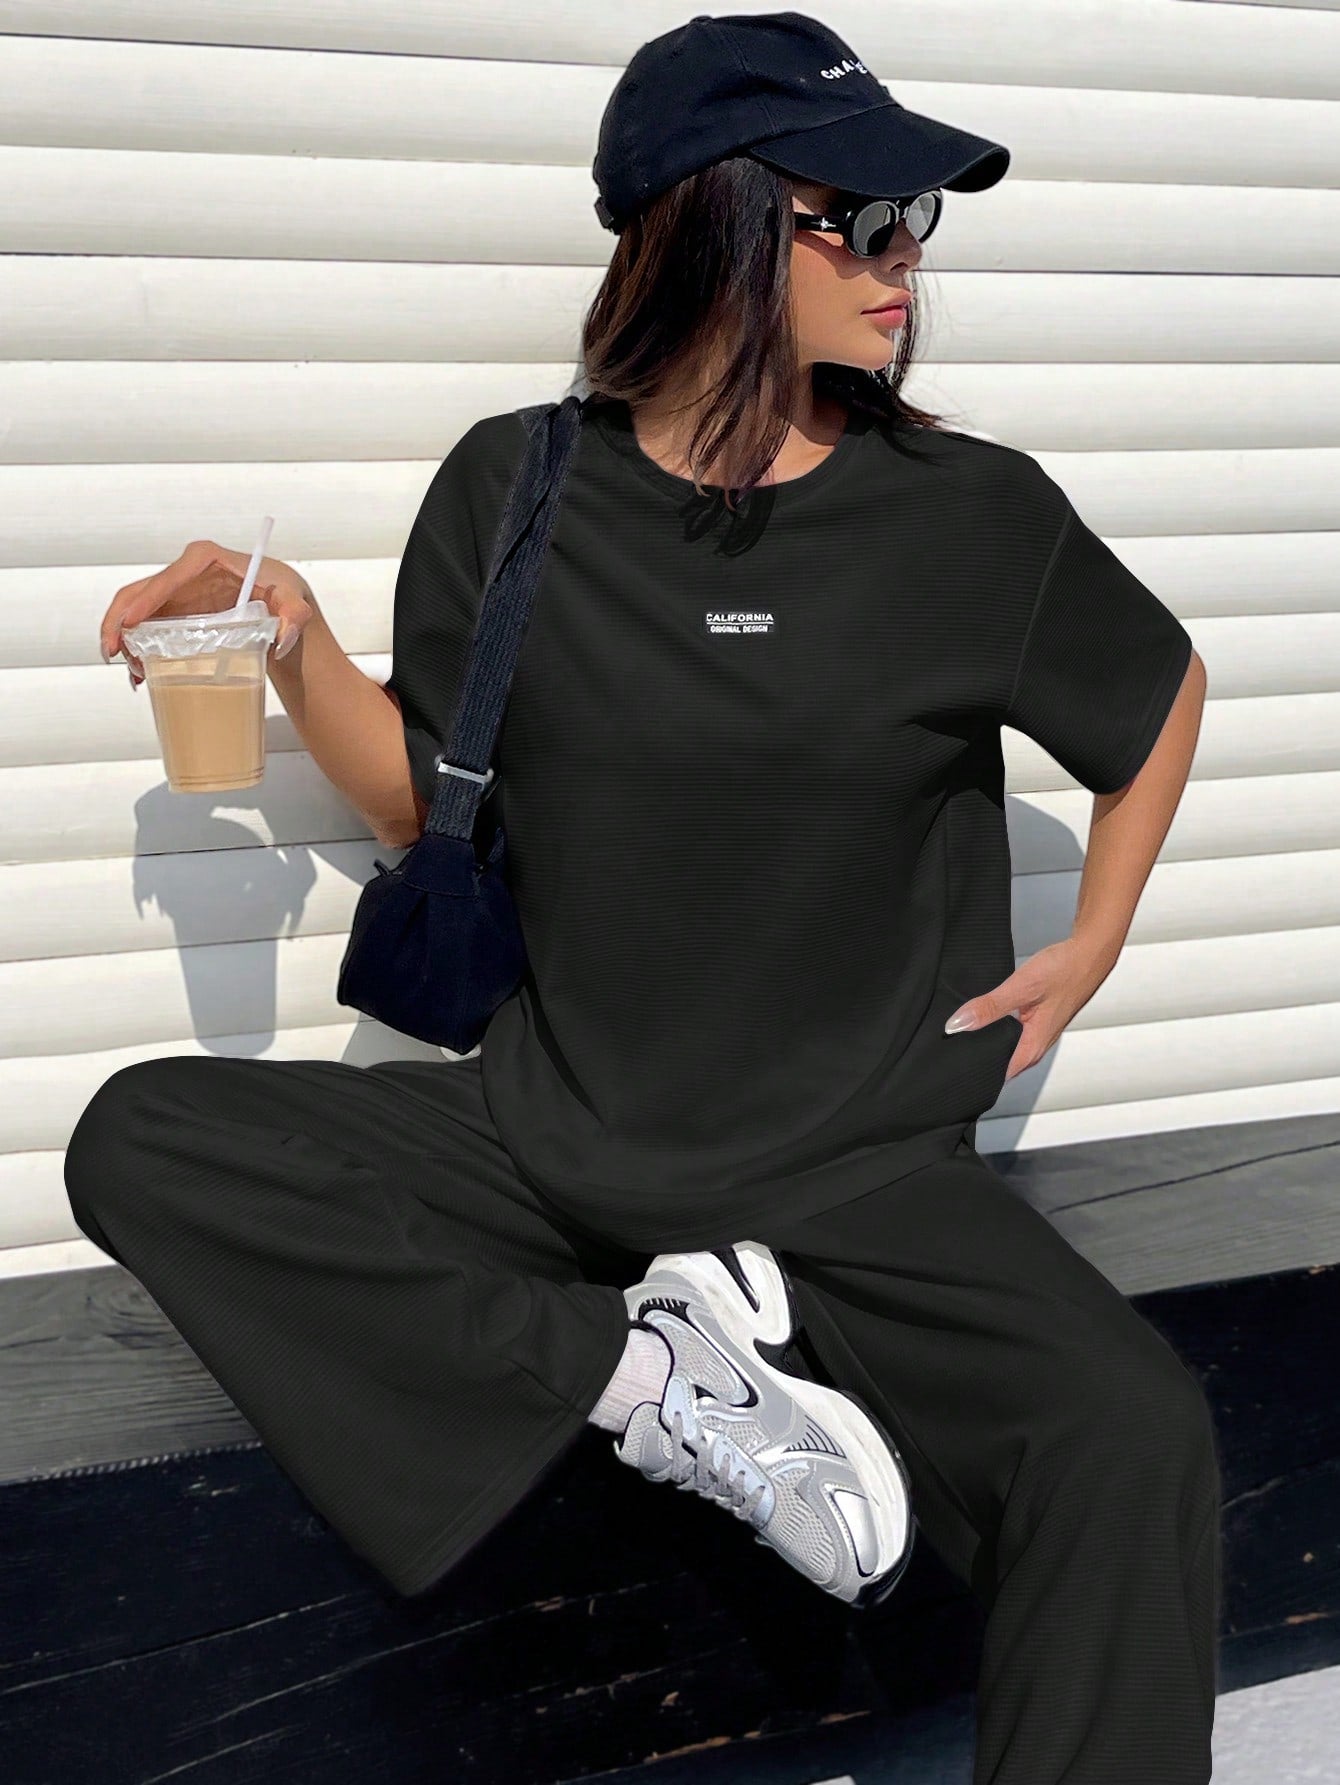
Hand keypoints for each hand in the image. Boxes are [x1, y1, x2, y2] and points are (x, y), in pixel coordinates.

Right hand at [100, 540, 313, 686]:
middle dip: (119, 621)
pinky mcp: (173, 612)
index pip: (168, 577)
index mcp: (204, 559)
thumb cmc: (285, 596)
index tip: (131, 624)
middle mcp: (183, 573)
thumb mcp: (295, 603)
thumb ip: (295, 615)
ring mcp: (174, 593)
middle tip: (113, 653)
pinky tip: (138, 674)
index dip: (146, 600)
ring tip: (128, 671)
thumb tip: (284, 636)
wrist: (281, 605)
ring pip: (134, 611)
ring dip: (122, 639)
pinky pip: (144, 627)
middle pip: (138, 592)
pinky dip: (136, 649)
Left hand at [944, 936, 1118, 1080]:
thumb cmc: (1065, 970)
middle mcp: (1036, 1045)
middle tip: (950, 1050)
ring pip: (1005, 1046)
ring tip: (961, 1034)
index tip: (953, 1065)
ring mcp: (1038, 1033)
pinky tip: (984, 1017)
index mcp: (1032, 1046)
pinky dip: (997, 1028)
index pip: (997, 1075)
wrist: (1089, 954)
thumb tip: (958, 1024)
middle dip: (977, 1057)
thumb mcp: (1021, 987)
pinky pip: (1012, 1033)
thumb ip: (989, 1007)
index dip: (975, 1072)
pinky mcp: (1038, 1020)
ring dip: (986, 1041)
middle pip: (1000, 1063)